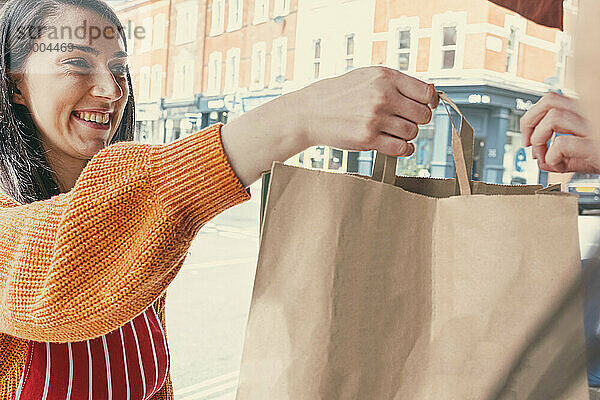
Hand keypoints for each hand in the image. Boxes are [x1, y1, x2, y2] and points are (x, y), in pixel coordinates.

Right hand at [298, 66, 437, 156]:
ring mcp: (375, 118)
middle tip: (403, 120)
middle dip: (416, 120)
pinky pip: (401, 148)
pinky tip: (394, 143)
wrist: (310, 112)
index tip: (423, 106)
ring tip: (391, 130)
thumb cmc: (340, 94)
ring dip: (406, 134)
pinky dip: (403, 149)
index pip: (426, 92)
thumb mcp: (367, 76)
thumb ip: (395, 83)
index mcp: (385, 77)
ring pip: (412, 132)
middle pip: (423, 115)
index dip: (428, 102)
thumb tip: (429, 94)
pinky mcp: (368, 139)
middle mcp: (383, 96)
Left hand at [520, 92, 599, 172]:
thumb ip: (561, 157)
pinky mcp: (595, 145)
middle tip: (528, 144)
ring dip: (539, 139)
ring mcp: (593, 127)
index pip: (551, 99)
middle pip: (549, 100)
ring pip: (553, 118)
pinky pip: (562, 144)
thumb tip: (540, 162)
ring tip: (544, 156)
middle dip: (529, 121)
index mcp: (586, 111)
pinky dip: (552, 157)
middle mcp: (590, 114)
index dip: (533, 115)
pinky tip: (559, 165)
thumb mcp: (584, 155)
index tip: (529, 136)